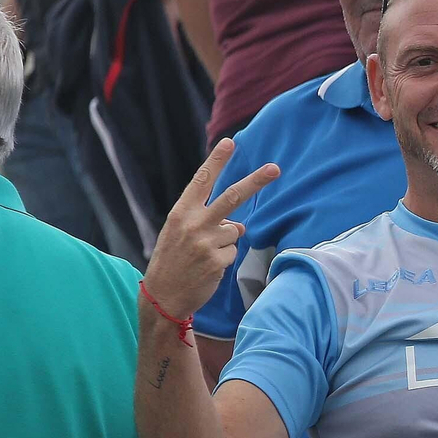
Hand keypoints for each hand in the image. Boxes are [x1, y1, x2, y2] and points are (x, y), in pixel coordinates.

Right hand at [143, 139, 278, 317]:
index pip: (202, 180)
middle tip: (275, 168)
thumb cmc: (172, 261)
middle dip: (256, 181)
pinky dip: (225, 259)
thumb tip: (238, 224)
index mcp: (181, 212)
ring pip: (234, 231)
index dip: (216, 161)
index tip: (230, 142)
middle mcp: (194, 223)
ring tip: (203, 255)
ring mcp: (206, 241)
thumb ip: (207, 222)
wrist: (162, 295)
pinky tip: (207, 268)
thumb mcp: (181, 234)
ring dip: (225, 242)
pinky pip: (233, 252)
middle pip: (232, 196)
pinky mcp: (217, 260)